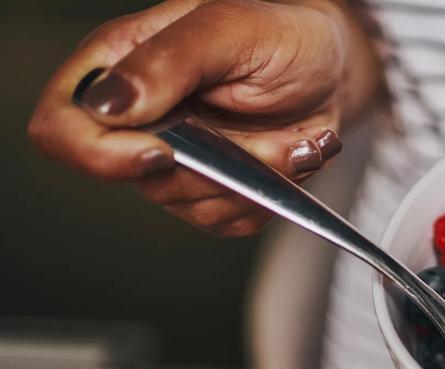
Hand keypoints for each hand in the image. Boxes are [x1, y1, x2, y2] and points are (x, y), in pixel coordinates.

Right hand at [27, 0, 376, 235]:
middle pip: (143, 178)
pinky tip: (296, 153)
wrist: (334, 67)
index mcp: (120, 66)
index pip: (64, 128)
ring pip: (198, 204)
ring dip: (262, 177)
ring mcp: (179, 160)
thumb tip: (110, 105)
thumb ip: (170, 61)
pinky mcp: (218, 192)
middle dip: (222, 164)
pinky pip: (234, 218)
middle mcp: (141, 119)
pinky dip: (277, 194)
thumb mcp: (231, 28)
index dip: (99, 153)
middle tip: (279, 135)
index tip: (161, 153)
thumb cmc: (283, 34)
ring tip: (298, 137)